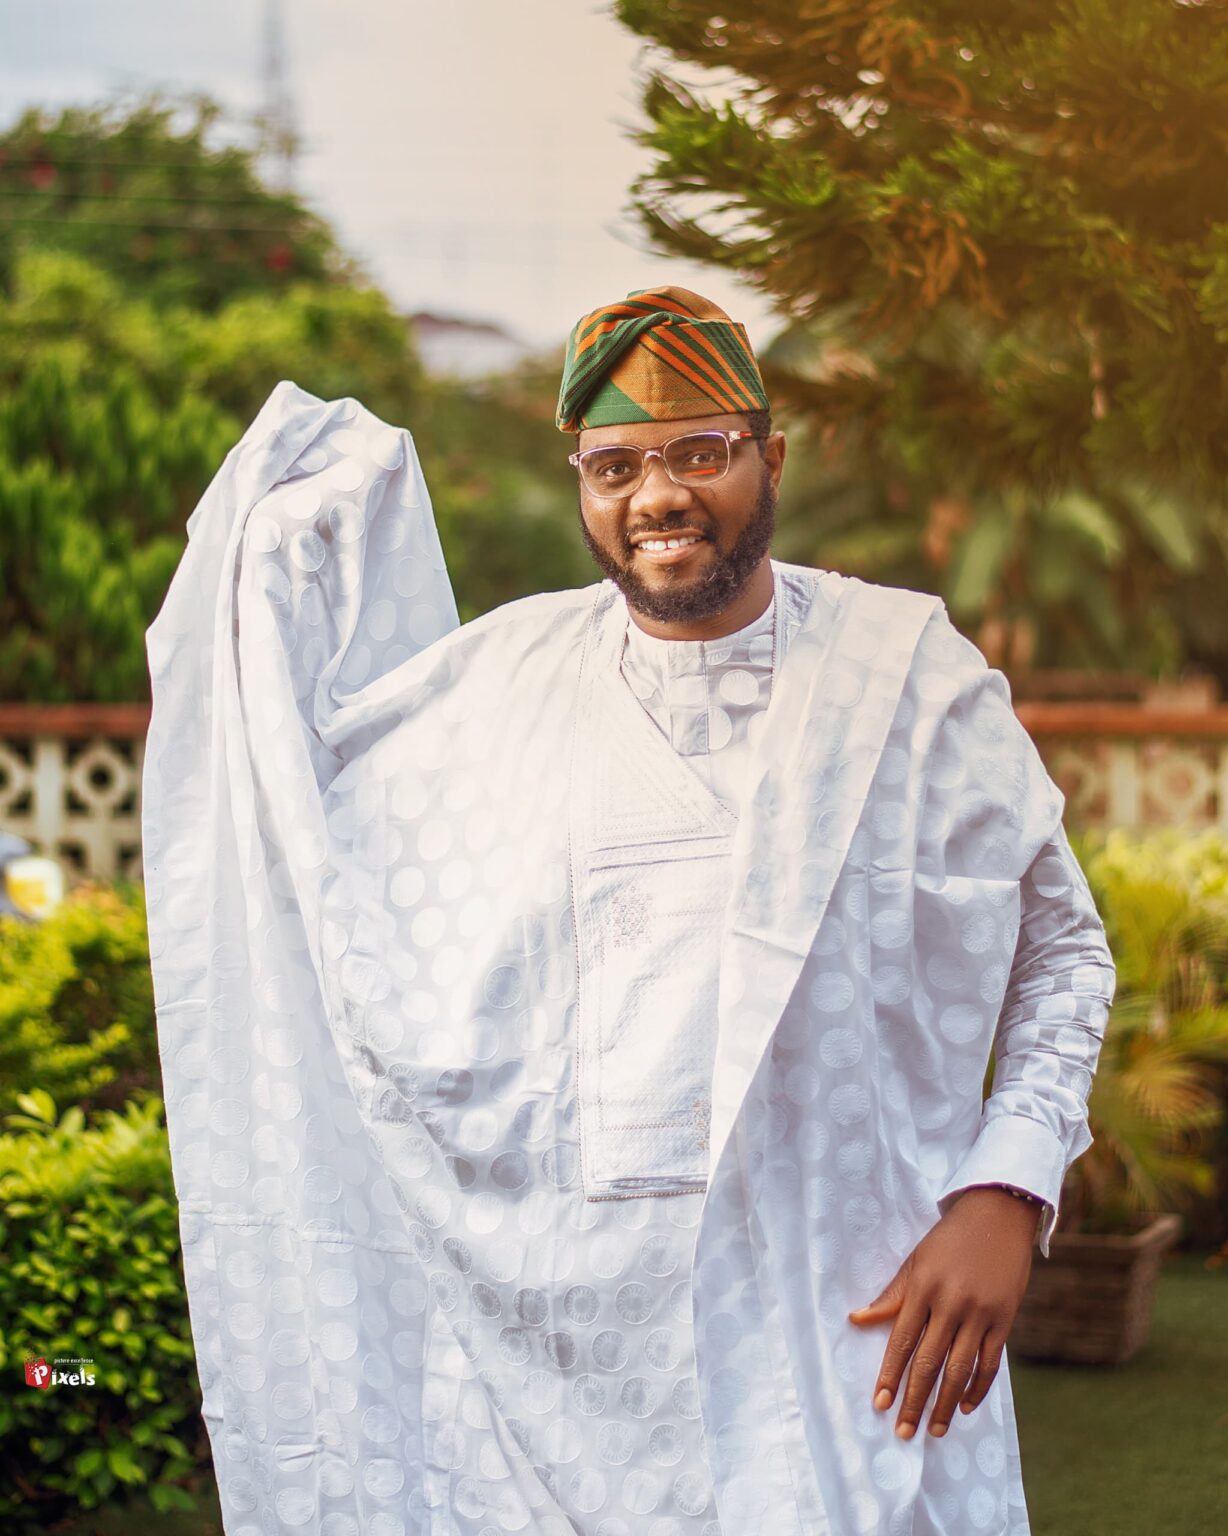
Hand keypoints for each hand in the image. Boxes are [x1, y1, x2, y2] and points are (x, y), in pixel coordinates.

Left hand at [847, 1186, 1038, 1439]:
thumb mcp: (915, 1261)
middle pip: (928, 1363)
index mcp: (923, 1287)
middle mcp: (951, 1303)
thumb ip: (891, 1296)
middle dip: (914, 1400)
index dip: (890, 1375)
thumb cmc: (949, 1239)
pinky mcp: (1004, 1320)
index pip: (902, 1341)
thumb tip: (856, 1320)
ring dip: (944, 1404)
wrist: (997, 1216)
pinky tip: (963, 1406)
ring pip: (959, 1369)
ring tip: (932, 1430)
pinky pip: (989, 1363)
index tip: (880, 1403)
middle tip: (903, 1432)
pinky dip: (977, 1388)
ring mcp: (980, 1313)